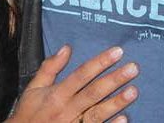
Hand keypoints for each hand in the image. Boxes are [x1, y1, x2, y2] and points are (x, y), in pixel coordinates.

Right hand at [7, 45, 137, 122]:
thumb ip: (50, 68)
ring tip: (134, 91)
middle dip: (114, 79)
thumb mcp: (34, 87)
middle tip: (133, 68)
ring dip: (117, 102)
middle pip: (94, 92)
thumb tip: (66, 48)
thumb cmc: (29, 112)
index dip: (100, 63)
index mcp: (57, 94)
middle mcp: (67, 109)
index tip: (117, 52)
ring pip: (99, 112)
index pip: (82, 74)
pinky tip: (125, 118)